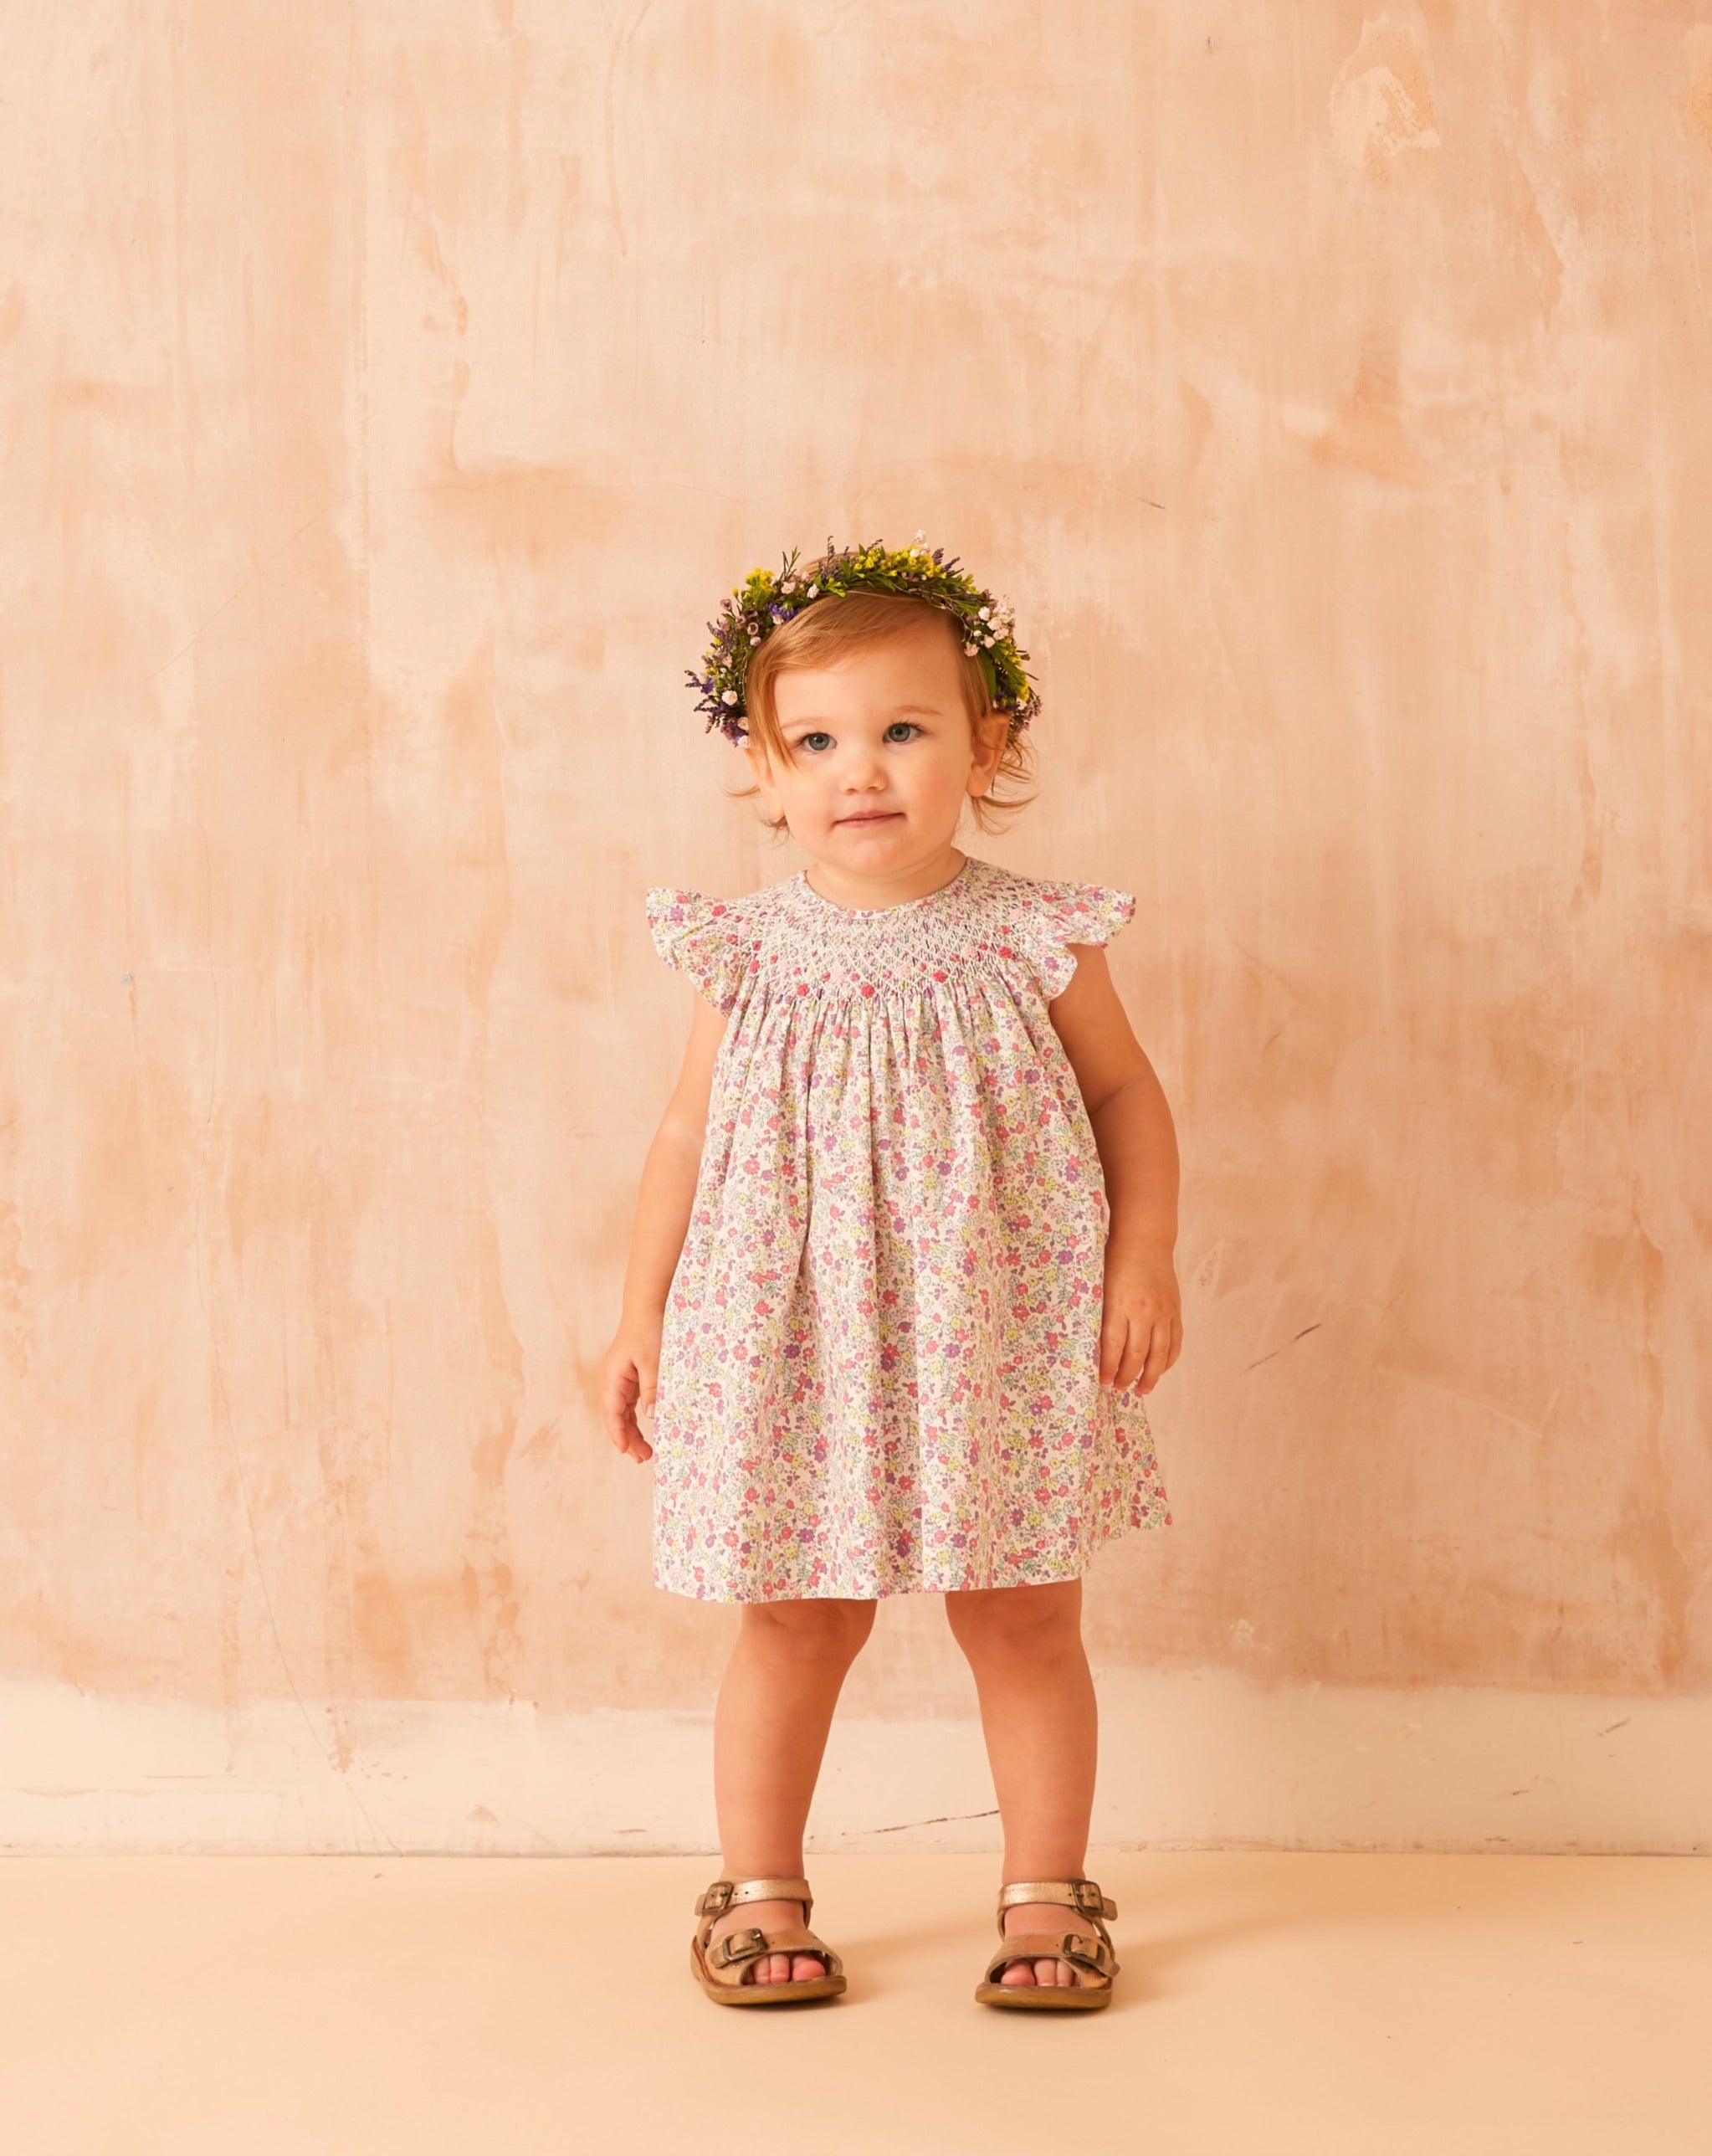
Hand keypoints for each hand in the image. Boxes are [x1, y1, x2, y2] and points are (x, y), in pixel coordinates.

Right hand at [600, 1314, 661, 1462]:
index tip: (626, 1451)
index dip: (618, 1433)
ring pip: (623, 1412)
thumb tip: (652, 1416)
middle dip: (628, 1438)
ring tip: (645, 1452)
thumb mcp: (653, 1360)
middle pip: (617, 1417)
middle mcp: (613, 1381)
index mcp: (613, 1377)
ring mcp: (621, 1379)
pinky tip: (646, 1429)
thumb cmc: (649, 1330)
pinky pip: (631, 1404)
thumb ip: (652, 1388)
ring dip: (632, 1431)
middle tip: (643, 1458)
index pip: (613, 1412)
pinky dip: (637, 1418)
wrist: (647, 1307)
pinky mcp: (631, 1377)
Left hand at [1099, 1244, 1182, 1395]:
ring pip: (1159, 1353)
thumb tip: (1093, 1346)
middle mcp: (1143, 1311)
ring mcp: (1163, 1312)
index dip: (1108, 1368)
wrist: (1145, 1240)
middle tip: (1119, 1388)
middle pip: (1137, 1355)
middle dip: (1127, 1376)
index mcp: (1119, 1304)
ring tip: (1142, 1389)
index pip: (1113, 1346)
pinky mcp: (1175, 1310)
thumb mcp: (1099, 1285)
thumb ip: (1100, 1314)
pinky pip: (1175, 1341)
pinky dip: (1168, 1359)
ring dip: (1151, 1376)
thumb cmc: (1114, 1260)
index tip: (1102, 1382)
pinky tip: (1160, 1369)